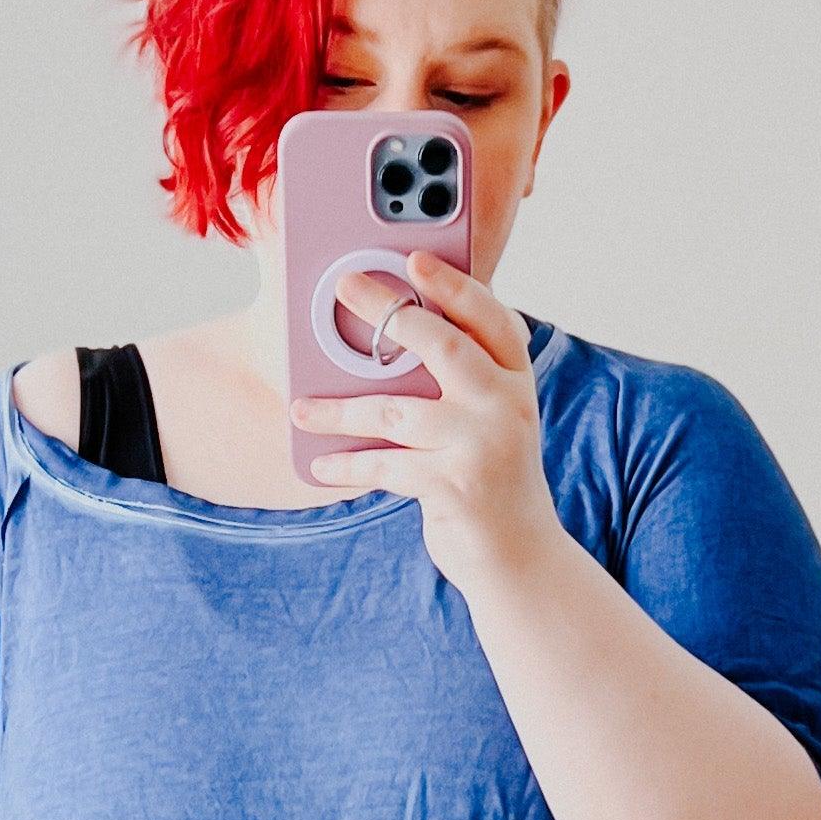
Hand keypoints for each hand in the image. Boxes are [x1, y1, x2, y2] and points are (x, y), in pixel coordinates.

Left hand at [291, 252, 560, 595]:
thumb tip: (383, 345)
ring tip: (300, 409)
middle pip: (443, 345)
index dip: (455, 286)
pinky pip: (385, 464)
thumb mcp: (489, 424)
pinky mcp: (455, 485)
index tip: (414, 259)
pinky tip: (321, 464)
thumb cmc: (490, 482)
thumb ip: (458, 385)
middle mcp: (506, 406)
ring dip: (340, 409)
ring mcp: (483, 445)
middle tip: (344, 286)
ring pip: (397, 409)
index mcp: (516, 382)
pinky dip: (348, 465)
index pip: (492, 319)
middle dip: (389, 311)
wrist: (520, 560)